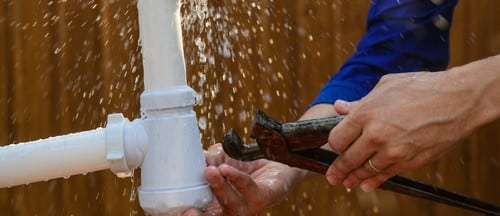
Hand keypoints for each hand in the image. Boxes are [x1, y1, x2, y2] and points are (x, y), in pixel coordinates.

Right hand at [183, 104, 338, 214]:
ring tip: (211, 172)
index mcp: (216, 204)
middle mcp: (231, 209)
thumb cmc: (244, 162)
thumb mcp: (219, 159)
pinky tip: (228, 169)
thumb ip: (204, 162)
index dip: (184, 215)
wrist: (276, 155)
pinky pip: (250, 191)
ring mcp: (249, 206)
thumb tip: (187, 162)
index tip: (172, 213)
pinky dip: (237, 179)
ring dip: (219, 189)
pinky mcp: (266, 196)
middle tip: (187, 211)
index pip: (199, 214)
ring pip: (231, 205)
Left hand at [325, 71, 479, 191]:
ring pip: (365, 170)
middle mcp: (376, 135)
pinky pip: (385, 175)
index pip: (337, 139)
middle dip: (338, 169)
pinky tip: (366, 185)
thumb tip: (339, 107)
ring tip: (346, 182)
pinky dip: (374, 182)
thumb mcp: (385, 86)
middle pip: (347, 159)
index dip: (334, 145)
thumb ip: (360, 102)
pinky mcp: (409, 161)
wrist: (458, 100)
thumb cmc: (421, 87)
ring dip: (353, 178)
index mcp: (366, 113)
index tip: (335, 146)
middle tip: (332, 176)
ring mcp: (393, 151)